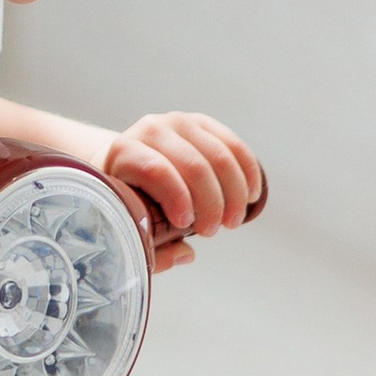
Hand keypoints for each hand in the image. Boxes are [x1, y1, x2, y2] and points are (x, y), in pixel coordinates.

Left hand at [102, 111, 261, 271]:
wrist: (126, 164)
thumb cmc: (127, 203)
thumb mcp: (127, 226)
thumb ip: (151, 247)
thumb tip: (186, 253)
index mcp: (124, 152)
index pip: (157, 171)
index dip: (178, 199)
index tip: (187, 226)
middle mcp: (150, 130)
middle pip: (194, 166)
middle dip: (211, 203)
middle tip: (213, 230)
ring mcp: (179, 122)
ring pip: (219, 156)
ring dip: (234, 193)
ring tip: (233, 220)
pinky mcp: (202, 123)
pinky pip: (234, 145)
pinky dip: (247, 173)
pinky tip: (251, 196)